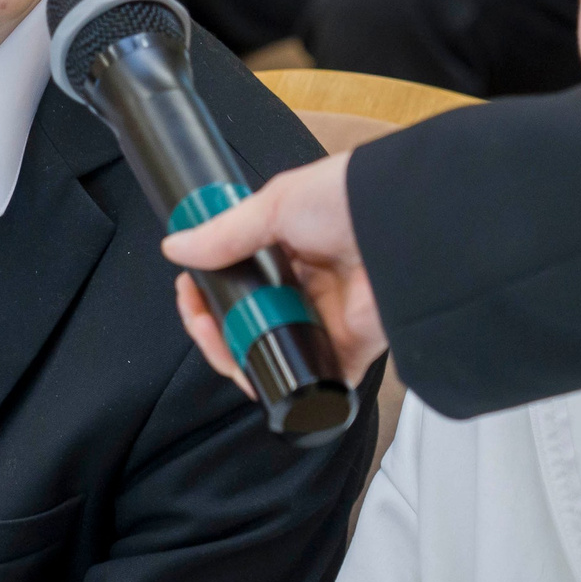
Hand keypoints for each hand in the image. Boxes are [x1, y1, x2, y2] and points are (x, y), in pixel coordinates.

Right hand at [163, 151, 383, 394]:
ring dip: (231, 352)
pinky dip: (274, 382)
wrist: (403, 220)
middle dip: (211, 324)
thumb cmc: (351, 198)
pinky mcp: (346, 351)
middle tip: (197, 315)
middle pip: (245, 322)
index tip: (188, 287)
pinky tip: (249, 369)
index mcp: (291, 251)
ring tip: (214, 336)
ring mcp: (324, 321)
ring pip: (266, 352)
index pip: (236, 281)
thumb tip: (177, 248)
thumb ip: (224, 233)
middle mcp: (306, 288)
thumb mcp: (274, 204)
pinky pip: (306, 380)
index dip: (207, 291)